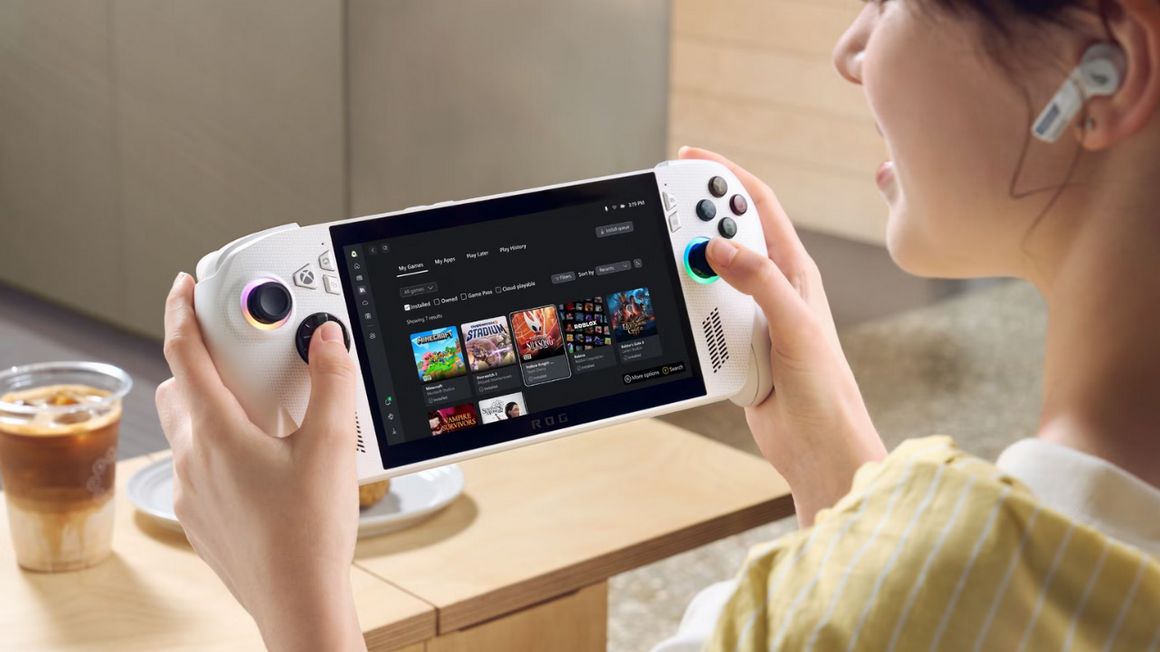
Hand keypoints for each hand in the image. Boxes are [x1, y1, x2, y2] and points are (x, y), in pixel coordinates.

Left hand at [155, 273, 366, 651]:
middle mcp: (191, 459)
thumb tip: (328, 339)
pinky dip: (220, 449)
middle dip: (200, 363)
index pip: (183, 352)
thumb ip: (332, 382)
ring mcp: (190, 492)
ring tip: (259, 413)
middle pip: (179, 389)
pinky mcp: (200, 518)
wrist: (297, 600)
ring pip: (188, 431)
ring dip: (211, 408)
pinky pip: (199, 467)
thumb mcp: (332, 445)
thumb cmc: (309, 531)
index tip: (186, 286)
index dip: (181, 310)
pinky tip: (264, 464)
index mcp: (216, 431)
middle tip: (240, 356)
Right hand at [679, 146, 885, 524]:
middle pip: (726, 237)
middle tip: (664, 207)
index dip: (725, 177)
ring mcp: (750, 318)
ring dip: (687, 269)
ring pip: (707, 278)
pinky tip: (673, 310)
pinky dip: (683, 310)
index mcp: (794, 272)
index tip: (691, 159)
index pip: (758, 207)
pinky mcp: (733, 348)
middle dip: (696, 218)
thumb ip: (759, 282)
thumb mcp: (795, 326)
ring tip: (667, 264)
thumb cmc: (825, 390)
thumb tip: (719, 247)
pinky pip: (699, 318)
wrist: (818, 448)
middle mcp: (771, 290)